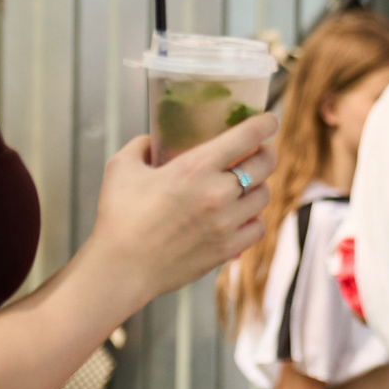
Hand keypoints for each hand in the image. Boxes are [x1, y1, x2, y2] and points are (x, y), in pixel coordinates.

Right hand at [87, 114, 279, 303]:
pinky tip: (243, 216)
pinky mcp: (227, 249)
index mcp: (195, 167)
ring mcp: (226, 223)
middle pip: (264, 164)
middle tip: (261, 151)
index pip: (245, 137)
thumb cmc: (119, 218)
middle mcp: (218, 193)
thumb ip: (140, 147)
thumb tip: (151, 142)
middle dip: (266, 153)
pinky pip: (258, 228)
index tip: (269, 120)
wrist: (121, 267)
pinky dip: (254, 219)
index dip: (263, 124)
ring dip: (258, 186)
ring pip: (264, 196)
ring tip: (248, 184)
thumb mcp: (121, 168)